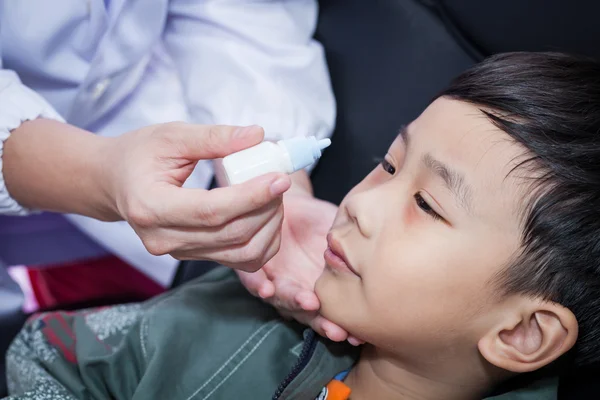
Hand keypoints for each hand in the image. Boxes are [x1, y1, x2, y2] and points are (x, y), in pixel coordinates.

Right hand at [104, 123, 290, 270]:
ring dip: (269, 227)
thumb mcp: (171, 135)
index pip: (211, 211)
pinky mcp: (193, 256)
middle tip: (281, 180)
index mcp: (151, 206)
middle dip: (266, 209)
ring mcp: (178, 253)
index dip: (251, 197)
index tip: (280, 178)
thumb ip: (214, 136)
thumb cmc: (139, 155)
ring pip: (241, 254)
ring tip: (275, 196)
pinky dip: (263, 242)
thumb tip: (257, 136)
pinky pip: (239, 260)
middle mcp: (163, 239)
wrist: (116, 182)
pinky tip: (268, 216)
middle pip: (231, 235)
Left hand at [237, 174, 362, 344]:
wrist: (287, 201)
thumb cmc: (318, 220)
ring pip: (283, 300)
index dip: (343, 326)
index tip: (356, 336)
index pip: (332, 314)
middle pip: (308, 315)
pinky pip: (253, 281)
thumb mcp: (342, 233)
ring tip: (308, 303)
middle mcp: (299, 291)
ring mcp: (276, 282)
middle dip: (322, 323)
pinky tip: (267, 289)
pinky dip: (259, 286)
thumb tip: (377, 257)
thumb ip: (354, 248)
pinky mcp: (254, 269)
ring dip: (295, 304)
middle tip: (336, 330)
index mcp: (322, 288)